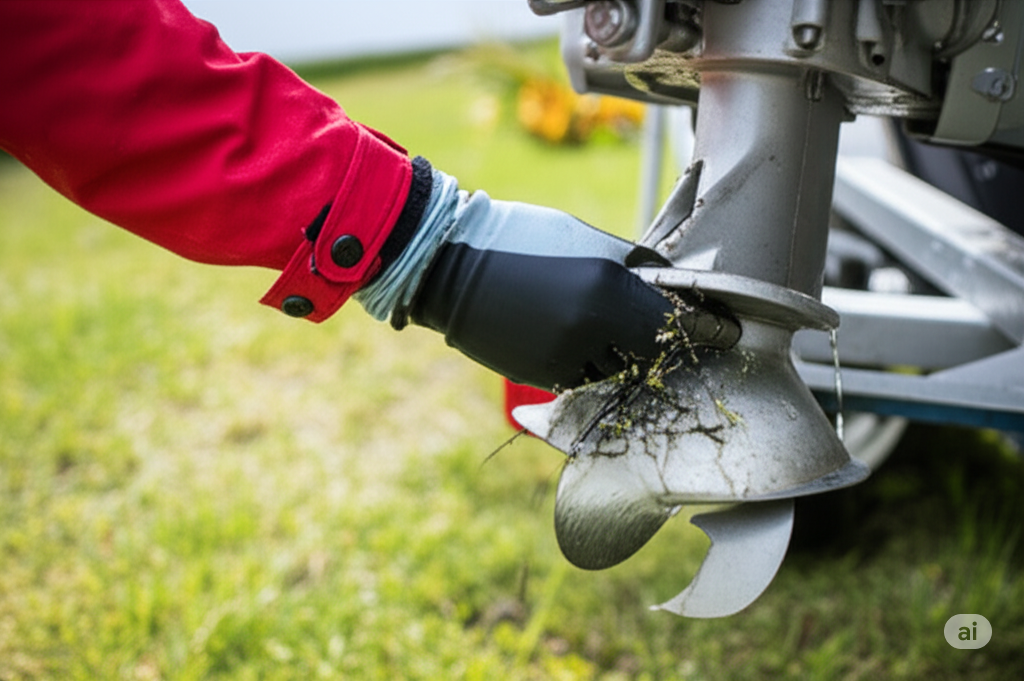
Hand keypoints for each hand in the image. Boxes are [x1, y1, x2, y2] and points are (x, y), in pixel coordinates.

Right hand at [356, 161, 739, 390]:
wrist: (450, 265)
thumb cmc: (523, 237)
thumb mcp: (588, 238)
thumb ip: (637, 266)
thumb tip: (676, 285)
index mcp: (607, 290)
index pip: (678, 323)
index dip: (708, 331)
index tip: (726, 333)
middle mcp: (589, 332)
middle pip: (650, 352)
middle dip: (660, 341)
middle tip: (664, 326)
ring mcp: (562, 359)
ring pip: (616, 370)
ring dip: (621, 353)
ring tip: (600, 323)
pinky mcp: (539, 376)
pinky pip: (581, 378)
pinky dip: (588, 361)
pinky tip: (570, 333)